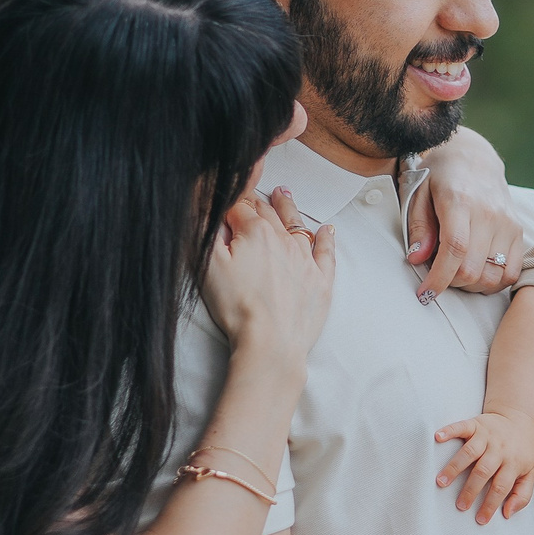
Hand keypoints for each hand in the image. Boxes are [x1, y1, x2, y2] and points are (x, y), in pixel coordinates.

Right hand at [201, 186, 334, 365]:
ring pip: (297, 225)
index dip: (230, 204)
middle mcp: (284, 240)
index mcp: (255, 232)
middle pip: (268, 213)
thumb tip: (208, 207)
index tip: (226, 198)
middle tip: (253, 191)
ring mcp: (305, 259)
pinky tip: (327, 230)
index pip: (239, 208)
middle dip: (258, 201)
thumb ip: (207, 232)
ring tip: (284, 195)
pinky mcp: (320, 280)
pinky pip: (326, 252)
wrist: (271, 343)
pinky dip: (326, 238)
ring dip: (288, 208)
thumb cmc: (237, 308)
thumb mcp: (208, 266)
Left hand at [407, 128, 523, 299]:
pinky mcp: (518, 231)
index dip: (439, 279)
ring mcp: (508, 223)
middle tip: (439, 275)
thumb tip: (417, 259)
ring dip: (471, 285)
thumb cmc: (440, 176)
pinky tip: (478, 273)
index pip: (455, 250)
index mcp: (460, 201)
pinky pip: (512, 272)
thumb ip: (419, 227)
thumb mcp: (418, 193)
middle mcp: (489, 213)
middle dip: (451, 283)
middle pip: (473, 269)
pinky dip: (494, 282)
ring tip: (457, 272)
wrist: (474, 157)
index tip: (425, 293)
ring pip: (493, 276)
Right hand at [429, 408, 533, 522]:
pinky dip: (449, 431)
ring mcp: (487, 435)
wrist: (521, 417)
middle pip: (483, 471)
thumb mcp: (531, 472)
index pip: (501, 487)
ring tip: (441, 482)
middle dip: (471, 490)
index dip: (491, 504)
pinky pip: (461, 427)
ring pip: (469, 452)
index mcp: (513, 462)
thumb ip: (523, 495)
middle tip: (460, 505)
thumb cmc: (523, 450)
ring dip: (454, 467)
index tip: (480, 520)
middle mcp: (499, 449)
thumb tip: (507, 514)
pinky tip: (437, 437)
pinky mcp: (476, 424)